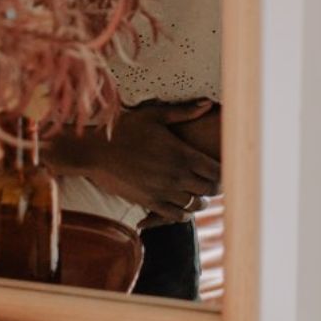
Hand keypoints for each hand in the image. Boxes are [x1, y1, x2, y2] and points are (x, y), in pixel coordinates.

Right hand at [67, 101, 220, 221]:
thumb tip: (208, 104)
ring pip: (195, 205)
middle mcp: (176, 176)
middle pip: (209, 190)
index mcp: (181, 154)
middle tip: (214, 182)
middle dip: (215, 187)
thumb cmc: (125, 128)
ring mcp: (164, 192)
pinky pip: (176, 216)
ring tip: (198, 192)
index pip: (216, 171)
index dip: (224, 172)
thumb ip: (184, 112)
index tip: (223, 168)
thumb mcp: (155, 115)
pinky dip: (184, 213)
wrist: (96, 151)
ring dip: (200, 199)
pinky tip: (182, 204)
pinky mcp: (150, 203)